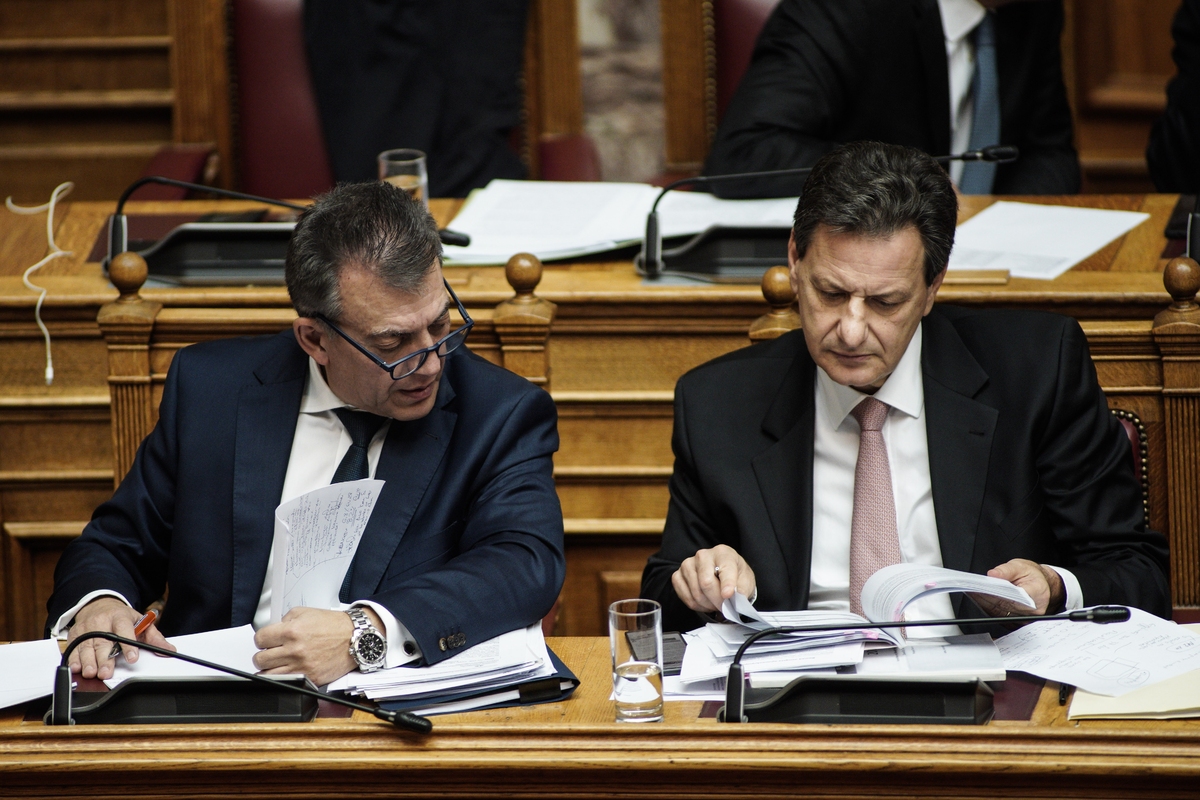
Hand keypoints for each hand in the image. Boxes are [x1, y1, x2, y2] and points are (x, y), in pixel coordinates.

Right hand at [67, 596, 174, 679]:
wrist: (99, 605)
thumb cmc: (121, 618)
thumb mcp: (140, 622)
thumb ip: (154, 638)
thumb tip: (169, 651)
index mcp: (120, 617)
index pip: (125, 630)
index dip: (128, 644)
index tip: (132, 657)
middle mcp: (102, 622)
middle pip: (103, 641)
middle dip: (104, 658)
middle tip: (106, 673)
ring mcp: (87, 628)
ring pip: (86, 645)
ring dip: (88, 661)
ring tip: (92, 672)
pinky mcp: (75, 634)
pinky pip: (73, 647)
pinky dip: (74, 658)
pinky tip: (77, 667)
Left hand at [253, 606, 371, 686]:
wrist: (354, 638)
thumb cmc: (333, 625)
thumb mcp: (306, 613)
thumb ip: (285, 620)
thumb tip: (272, 631)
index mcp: (292, 631)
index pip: (259, 639)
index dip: (261, 639)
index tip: (266, 640)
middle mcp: (295, 650)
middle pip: (260, 659)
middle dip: (263, 655)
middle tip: (271, 652)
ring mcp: (301, 667)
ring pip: (268, 675)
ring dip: (270, 669)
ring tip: (277, 663)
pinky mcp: (309, 678)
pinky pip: (285, 683)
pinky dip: (283, 678)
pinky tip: (288, 671)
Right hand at [671, 545, 756, 614]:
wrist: (722, 573)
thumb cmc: (734, 575)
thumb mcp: (746, 580)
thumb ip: (743, 588)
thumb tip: (737, 596)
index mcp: (723, 553)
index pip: (724, 570)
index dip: (727, 584)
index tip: (728, 595)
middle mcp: (703, 555)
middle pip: (706, 583)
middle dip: (717, 601)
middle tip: (725, 607)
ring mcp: (688, 564)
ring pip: (696, 593)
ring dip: (708, 605)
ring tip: (716, 603)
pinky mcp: (678, 575)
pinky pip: (685, 596)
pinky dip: (697, 605)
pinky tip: (705, 602)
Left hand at [971, 559, 1064, 617]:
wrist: (1040, 585)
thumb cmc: (1031, 576)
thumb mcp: (1021, 566)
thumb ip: (1006, 570)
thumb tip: (992, 575)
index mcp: (1038, 593)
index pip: (1015, 597)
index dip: (997, 594)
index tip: (983, 588)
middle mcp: (1033, 610)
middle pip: (1005, 606)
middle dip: (987, 598)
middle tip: (973, 589)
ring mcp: (1025, 619)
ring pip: (1000, 614)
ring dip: (985, 604)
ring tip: (973, 593)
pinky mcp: (1017, 622)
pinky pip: (1000, 617)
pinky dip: (988, 608)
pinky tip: (979, 599)